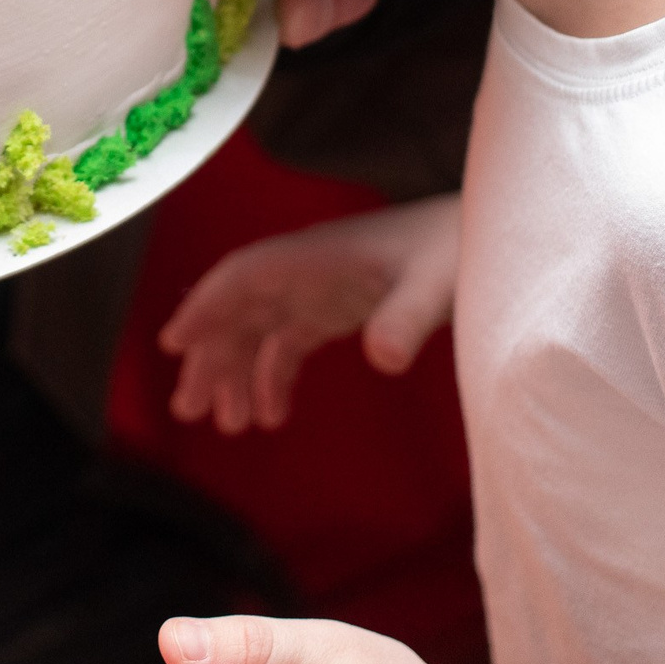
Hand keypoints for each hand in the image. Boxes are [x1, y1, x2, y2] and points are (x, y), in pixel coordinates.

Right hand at [159, 196, 461, 432]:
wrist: (490, 237)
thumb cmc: (459, 250)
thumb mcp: (436, 285)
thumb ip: (406, 319)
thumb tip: (382, 359)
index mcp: (318, 255)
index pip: (244, 276)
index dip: (206, 306)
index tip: (174, 343)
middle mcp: (308, 269)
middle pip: (240, 309)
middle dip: (210, 355)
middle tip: (189, 409)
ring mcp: (320, 288)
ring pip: (257, 329)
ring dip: (235, 372)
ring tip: (227, 426)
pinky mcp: (338, 308)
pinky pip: (287, 342)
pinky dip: (272, 377)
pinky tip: (271, 416)